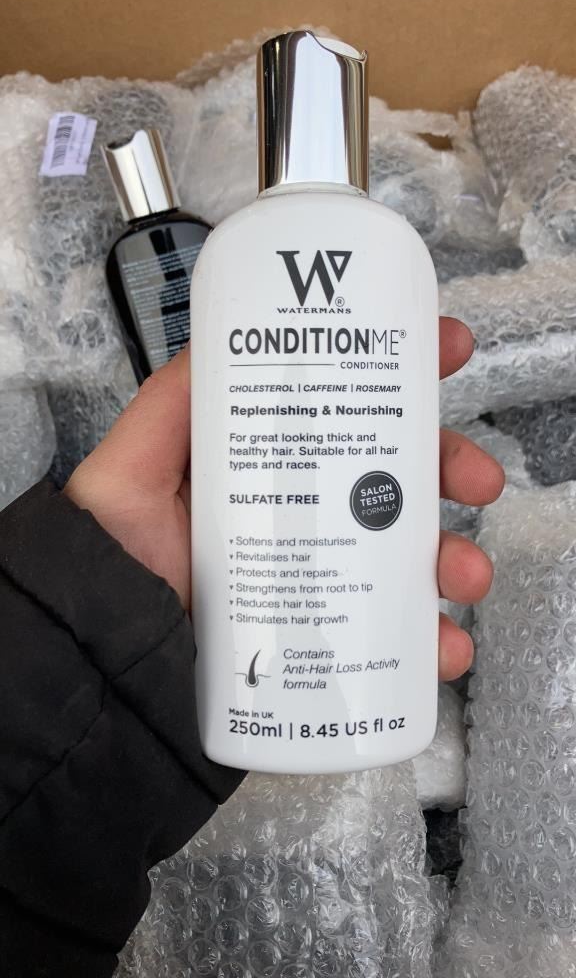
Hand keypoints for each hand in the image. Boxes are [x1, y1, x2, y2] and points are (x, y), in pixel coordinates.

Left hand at [66, 320, 503, 681]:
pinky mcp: (321, 636)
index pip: (346, 405)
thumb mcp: (137, 461)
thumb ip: (173, 401)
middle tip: (479, 479)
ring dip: (456, 559)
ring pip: (409, 557)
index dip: (403, 373)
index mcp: (273, 460)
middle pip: (397, 477)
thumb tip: (230, 334)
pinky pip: (390, 637)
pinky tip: (444, 651)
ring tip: (466, 576)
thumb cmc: (114, 548)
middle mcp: (304, 511)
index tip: (450, 348)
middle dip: (452, 469)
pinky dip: (430, 644)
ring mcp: (317, 575)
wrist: (97, 650)